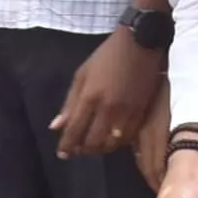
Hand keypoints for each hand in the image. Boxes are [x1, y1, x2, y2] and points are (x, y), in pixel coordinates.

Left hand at [51, 27, 164, 158]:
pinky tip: (112, 139)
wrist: (140, 44)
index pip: (75, 130)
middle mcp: (108, 109)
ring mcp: (127, 112)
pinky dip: (118, 143)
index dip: (67, 145)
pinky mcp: (142, 113)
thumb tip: (56, 127)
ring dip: (101, 148)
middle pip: (93, 142)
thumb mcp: (82, 74)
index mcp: (90, 97)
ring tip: (94, 145)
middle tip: (78, 149)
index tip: (62, 153)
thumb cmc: (107, 56)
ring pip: (112, 143)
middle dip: (83, 149)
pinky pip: (128, 137)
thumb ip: (69, 103)